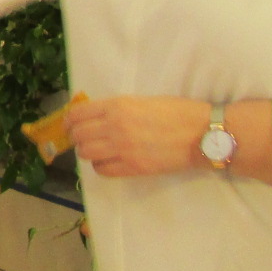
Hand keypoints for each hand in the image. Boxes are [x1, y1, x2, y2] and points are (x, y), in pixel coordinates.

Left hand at [66, 96, 207, 179]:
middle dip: (77, 137)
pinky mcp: (133, 168)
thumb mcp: (142, 100)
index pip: (78, 114)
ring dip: (88, 152)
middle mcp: (115, 127)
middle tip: (82, 138)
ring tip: (97, 150)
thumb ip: (116, 108)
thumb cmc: (176, 111)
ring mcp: (123, 149)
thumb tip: (94, 116)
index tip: (69, 124)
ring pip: (86, 153)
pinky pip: (103, 170)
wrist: (201, 133)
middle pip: (78, 135)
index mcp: (117, 106)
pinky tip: (109, 161)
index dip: (69, 120)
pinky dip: (101, 166)